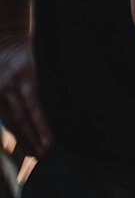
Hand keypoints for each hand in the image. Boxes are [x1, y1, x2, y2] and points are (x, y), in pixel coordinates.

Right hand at [0, 33, 51, 157]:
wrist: (6, 42)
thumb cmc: (31, 53)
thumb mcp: (42, 62)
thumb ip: (49, 83)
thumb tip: (66, 106)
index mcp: (25, 74)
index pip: (33, 106)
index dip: (41, 127)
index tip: (50, 143)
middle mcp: (10, 85)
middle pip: (21, 118)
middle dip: (33, 139)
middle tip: (46, 154)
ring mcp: (0, 92)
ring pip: (12, 122)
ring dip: (25, 141)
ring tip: (38, 155)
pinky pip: (6, 120)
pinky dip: (16, 135)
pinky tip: (25, 148)